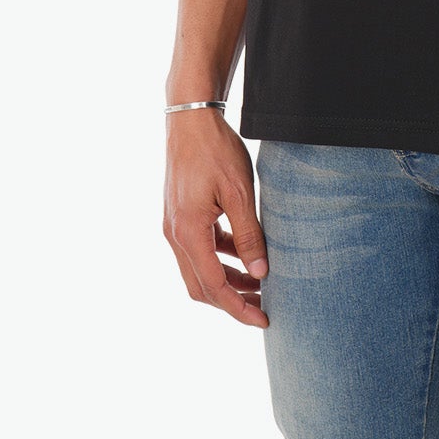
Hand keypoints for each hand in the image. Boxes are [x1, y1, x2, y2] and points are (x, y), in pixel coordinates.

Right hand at [162, 111, 269, 327]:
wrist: (190, 119)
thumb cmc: (216, 150)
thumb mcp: (240, 193)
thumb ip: (249, 235)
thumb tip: (260, 273)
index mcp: (188, 232)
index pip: (214, 286)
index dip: (239, 308)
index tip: (264, 319)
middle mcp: (175, 234)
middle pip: (201, 286)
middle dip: (232, 301)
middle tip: (264, 307)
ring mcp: (173, 225)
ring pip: (199, 269)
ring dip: (227, 280)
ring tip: (260, 282)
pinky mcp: (179, 215)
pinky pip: (198, 249)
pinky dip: (220, 257)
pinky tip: (243, 252)